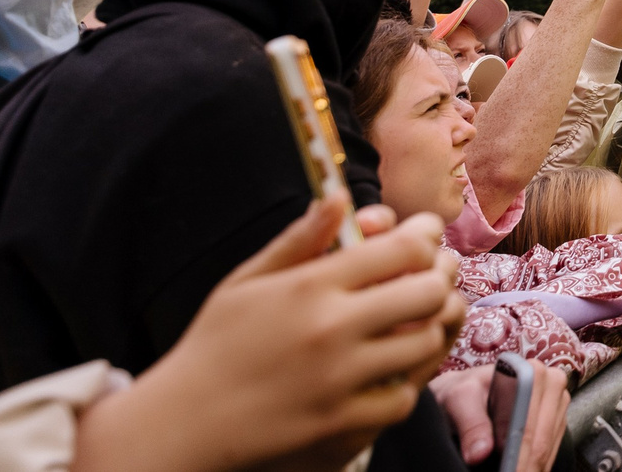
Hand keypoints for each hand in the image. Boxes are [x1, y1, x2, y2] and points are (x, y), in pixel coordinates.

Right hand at [73, 197, 460, 471]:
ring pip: (425, 343)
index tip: (426, 235)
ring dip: (430, 327)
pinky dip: (406, 382)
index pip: (403, 247)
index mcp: (310, 286)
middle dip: (440, 277)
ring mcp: (339, 380)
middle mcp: (331, 329)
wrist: (181, 426)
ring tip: (419, 318)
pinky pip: (403, 398)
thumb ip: (301, 239)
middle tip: (435, 275)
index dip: (427, 235)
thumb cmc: (213, 347)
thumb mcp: (246, 281)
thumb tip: (340, 195)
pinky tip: (394, 368)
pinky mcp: (341, 425)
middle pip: (428, 291)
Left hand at [431, 360, 566, 471]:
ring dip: (531, 468)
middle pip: (541, 440)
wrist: (468, 393)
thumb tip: (480, 453)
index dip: (517, 454)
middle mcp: (551, 383)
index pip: (528, 422)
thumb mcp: (459, 400)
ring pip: (547, 450)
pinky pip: (549, 452)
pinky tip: (520, 471)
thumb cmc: (464, 392)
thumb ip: (471, 424)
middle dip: (524, 467)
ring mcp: (557, 404)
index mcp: (532, 372)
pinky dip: (534, 466)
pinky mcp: (556, 421)